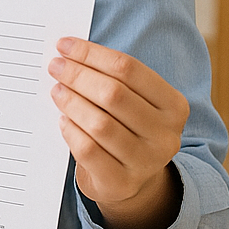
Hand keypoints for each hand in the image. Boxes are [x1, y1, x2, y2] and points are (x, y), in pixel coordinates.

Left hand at [48, 37, 187, 228]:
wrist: (131, 179)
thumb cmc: (126, 127)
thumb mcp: (132, 100)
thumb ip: (109, 76)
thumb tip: (68, 50)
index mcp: (174, 105)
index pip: (128, 68)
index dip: (91, 54)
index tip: (63, 45)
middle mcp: (166, 134)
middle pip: (113, 94)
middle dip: (78, 75)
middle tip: (55, 66)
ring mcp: (146, 162)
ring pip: (100, 123)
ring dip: (72, 102)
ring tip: (57, 90)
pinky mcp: (122, 182)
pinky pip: (89, 150)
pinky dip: (71, 131)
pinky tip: (63, 120)